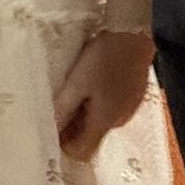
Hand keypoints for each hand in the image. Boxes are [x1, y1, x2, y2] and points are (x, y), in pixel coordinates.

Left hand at [53, 30, 155, 161]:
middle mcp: (119, 121)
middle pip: (90, 136)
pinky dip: (99, 100)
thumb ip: (63, 108)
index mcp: (104, 122)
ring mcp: (129, 108)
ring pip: (100, 120)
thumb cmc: (104, 57)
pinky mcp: (134, 94)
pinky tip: (94, 78)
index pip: (82, 152)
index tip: (53, 123)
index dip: (63, 143)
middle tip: (61, 100)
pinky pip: (112, 107)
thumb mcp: (77, 81)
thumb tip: (50, 131)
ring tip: (76, 86)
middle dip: (73, 124)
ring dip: (85, 111)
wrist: (134, 32)